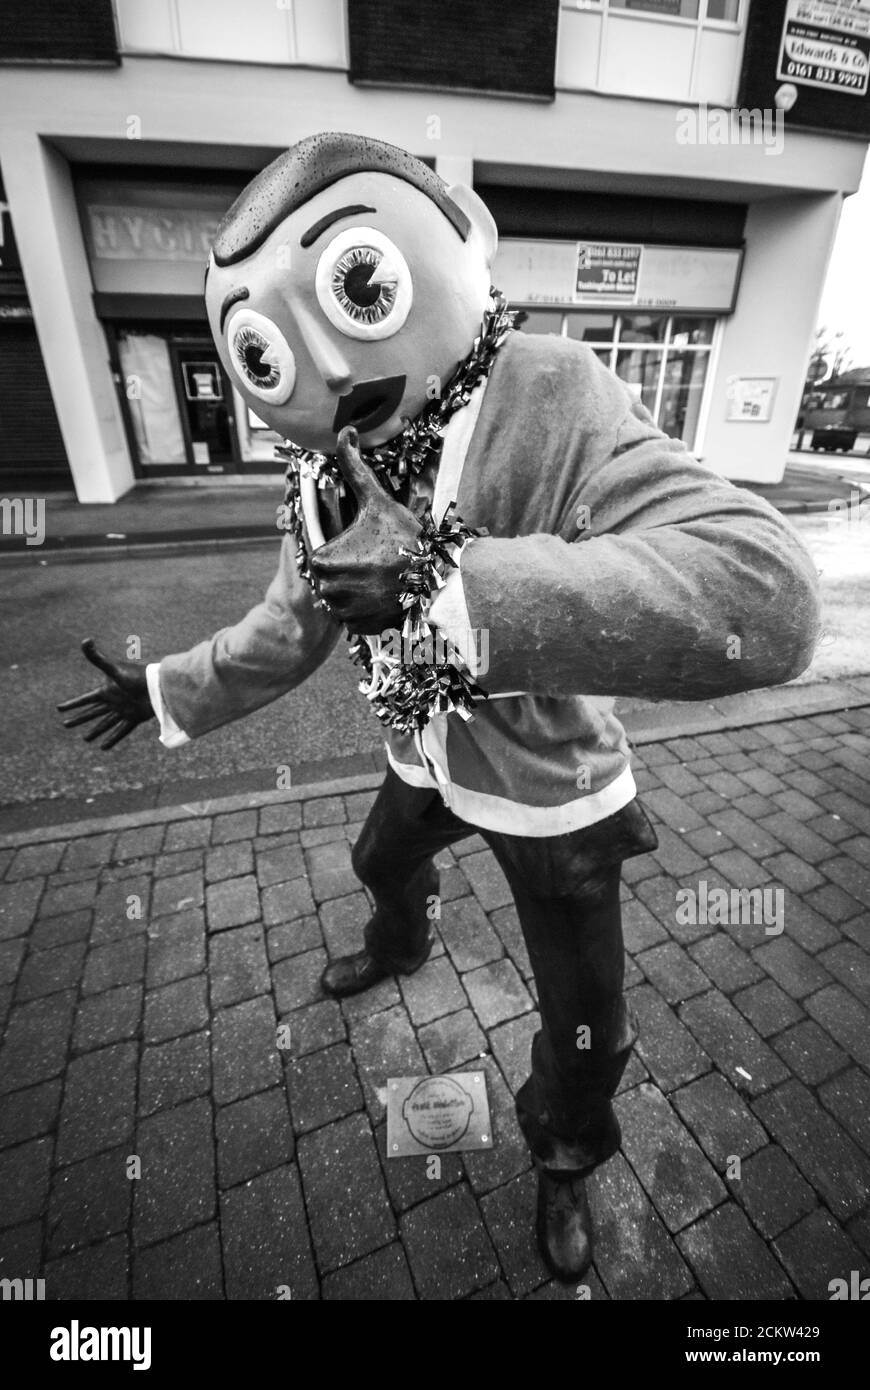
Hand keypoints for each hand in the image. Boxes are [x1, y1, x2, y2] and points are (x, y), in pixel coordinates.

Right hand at [57, 638, 154, 749]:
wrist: (158, 686)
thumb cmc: (136, 676)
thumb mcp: (113, 669)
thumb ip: (98, 657)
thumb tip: (85, 640)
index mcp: (106, 691)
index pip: (85, 699)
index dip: (72, 704)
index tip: (59, 709)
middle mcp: (113, 701)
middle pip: (92, 712)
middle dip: (79, 718)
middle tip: (66, 725)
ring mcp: (123, 710)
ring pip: (105, 723)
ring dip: (95, 731)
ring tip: (85, 739)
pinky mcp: (134, 718)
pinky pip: (121, 731)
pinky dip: (112, 739)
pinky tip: (103, 747)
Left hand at [309, 425, 421, 634]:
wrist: (436, 580)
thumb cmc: (405, 538)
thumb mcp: (377, 500)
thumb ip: (354, 468)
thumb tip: (344, 431)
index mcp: (322, 560)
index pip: (324, 554)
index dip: (346, 548)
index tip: (368, 545)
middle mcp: (328, 590)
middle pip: (333, 576)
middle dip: (351, 569)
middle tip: (378, 561)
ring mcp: (345, 613)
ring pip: (344, 596)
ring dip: (359, 589)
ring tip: (383, 578)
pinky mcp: (360, 629)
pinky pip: (356, 616)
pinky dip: (368, 607)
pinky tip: (386, 595)